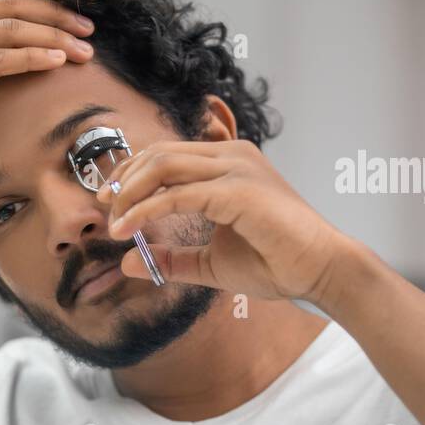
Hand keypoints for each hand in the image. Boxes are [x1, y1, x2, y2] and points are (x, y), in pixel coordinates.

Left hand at [98, 138, 352, 303]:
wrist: (321, 271)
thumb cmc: (275, 263)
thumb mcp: (210, 262)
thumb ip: (171, 259)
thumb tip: (126, 262)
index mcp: (228, 162)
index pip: (166, 154)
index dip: (131, 174)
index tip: (109, 203)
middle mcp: (232, 155)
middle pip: (160, 153)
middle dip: (124, 179)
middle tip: (103, 208)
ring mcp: (237, 168)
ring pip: (164, 165)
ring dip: (130, 193)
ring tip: (114, 222)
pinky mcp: (238, 190)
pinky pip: (178, 194)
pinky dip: (146, 210)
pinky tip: (128, 229)